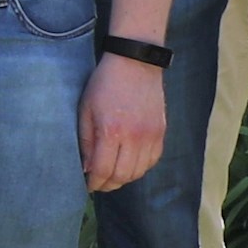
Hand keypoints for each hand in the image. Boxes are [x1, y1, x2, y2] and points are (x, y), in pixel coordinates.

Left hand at [79, 49, 167, 192]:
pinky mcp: (161, 131)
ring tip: (112, 175)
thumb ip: (86, 142)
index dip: (94, 183)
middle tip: (99, 184)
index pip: (103, 170)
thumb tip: (87, 169)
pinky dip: (140, 167)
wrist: (135, 62)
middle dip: (108, 184)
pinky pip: (152, 160)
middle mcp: (134, 136)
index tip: (88, 185)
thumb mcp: (86, 109)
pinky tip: (129, 163)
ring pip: (139, 172)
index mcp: (111, 130)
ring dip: (124, 178)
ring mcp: (150, 135)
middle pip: (122, 176)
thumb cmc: (104, 83)